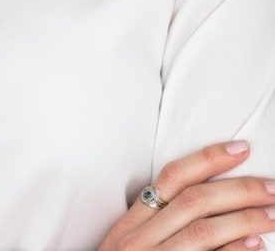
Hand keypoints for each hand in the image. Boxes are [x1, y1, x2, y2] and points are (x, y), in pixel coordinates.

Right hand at [96, 140, 274, 249]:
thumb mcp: (129, 247)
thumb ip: (157, 224)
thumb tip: (209, 203)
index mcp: (131, 225)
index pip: (172, 178)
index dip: (208, 159)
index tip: (240, 149)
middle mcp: (140, 241)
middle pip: (194, 202)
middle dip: (238, 191)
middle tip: (270, 188)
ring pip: (203, 232)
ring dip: (244, 220)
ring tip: (271, 215)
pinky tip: (255, 246)